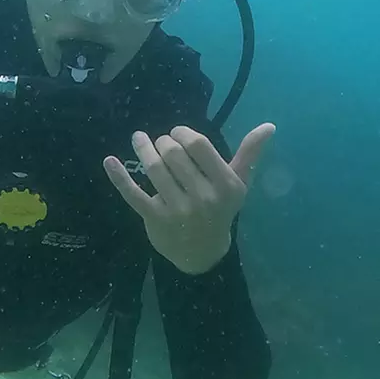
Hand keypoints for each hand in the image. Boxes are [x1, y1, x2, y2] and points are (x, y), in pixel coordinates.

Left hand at [103, 123, 275, 274]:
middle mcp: (203, 198)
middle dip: (164, 141)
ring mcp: (178, 210)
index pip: (198, 145)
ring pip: (154, 169)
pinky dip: (119, 177)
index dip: (183, 133)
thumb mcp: (239, 184)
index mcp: (225, 185)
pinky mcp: (155, 219)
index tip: (178, 134)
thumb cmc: (221, 210)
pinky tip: (110, 160)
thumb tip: (269, 125)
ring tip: (139, 139)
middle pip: (174, 154)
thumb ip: (250, 154)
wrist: (203, 253)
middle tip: (162, 142)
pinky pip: (133, 194)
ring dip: (143, 148)